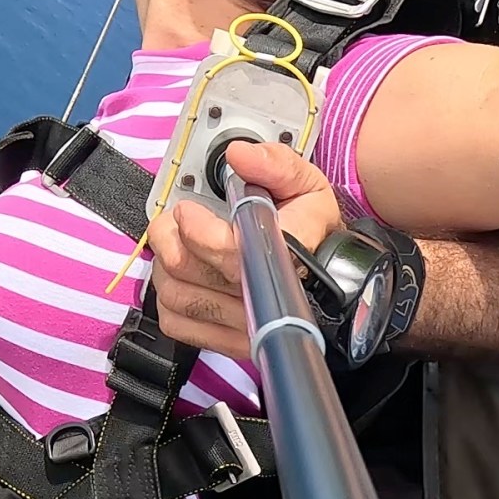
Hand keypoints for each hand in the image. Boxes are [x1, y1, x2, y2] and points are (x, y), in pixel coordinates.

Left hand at [147, 140, 343, 362]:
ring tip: (176, 244)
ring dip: (165, 265)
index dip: (197, 230)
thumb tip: (239, 155)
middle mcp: (266, 298)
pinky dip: (168, 300)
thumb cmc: (315, 230)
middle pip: (190, 271)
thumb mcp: (306, 184)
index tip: (188, 210)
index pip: (228, 251)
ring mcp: (248, 325)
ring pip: (178, 297)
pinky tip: (183, 278)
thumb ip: (275, 164)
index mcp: (287, 254)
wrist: (333, 277)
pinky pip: (179, 325)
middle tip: (173, 219)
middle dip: (169, 236)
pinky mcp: (233, 343)